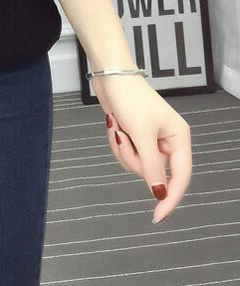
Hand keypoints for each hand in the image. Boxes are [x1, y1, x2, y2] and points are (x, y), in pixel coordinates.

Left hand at [90, 74, 191, 223]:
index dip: (169, 198)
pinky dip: (117, 142)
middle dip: (133, 157)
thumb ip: (151, 165)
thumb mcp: (141, 133)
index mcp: (178, 138)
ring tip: (117, 126)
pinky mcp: (134, 135)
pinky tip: (114, 124)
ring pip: (136, 163)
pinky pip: (126, 152)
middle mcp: (167, 141)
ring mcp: (150, 139)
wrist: (110, 75)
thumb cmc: (130, 97)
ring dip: (122, 148)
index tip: (157, 216)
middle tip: (124, 135)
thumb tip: (159, 192)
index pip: (180, 177)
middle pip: (153, 171)